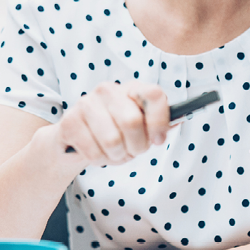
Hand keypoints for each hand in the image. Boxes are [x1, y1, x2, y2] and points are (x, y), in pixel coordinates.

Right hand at [55, 80, 170, 165]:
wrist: (74, 140)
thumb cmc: (113, 133)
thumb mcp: (139, 128)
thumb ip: (158, 124)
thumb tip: (180, 119)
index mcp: (130, 89)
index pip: (154, 94)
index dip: (159, 121)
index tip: (158, 140)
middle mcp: (108, 90)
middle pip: (132, 122)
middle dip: (136, 146)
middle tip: (132, 150)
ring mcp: (86, 103)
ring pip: (113, 141)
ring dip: (117, 156)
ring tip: (113, 153)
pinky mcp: (69, 122)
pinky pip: (94, 152)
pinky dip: (99, 161)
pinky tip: (97, 153)